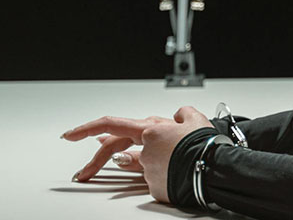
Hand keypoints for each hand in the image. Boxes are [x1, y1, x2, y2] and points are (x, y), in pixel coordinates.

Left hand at [62, 106, 212, 201]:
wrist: (214, 168)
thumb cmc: (204, 144)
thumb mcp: (194, 118)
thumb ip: (181, 114)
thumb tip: (177, 116)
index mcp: (150, 129)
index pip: (112, 124)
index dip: (87, 127)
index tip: (69, 135)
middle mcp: (145, 150)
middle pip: (114, 151)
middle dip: (95, 161)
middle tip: (83, 173)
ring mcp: (148, 170)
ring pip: (139, 164)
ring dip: (146, 161)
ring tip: (165, 157)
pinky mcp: (155, 187)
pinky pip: (154, 177)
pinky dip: (164, 172)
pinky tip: (179, 168)